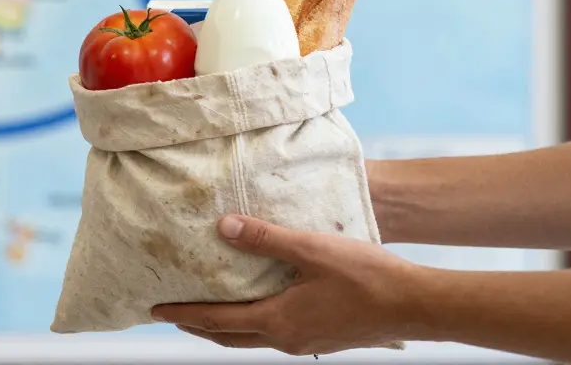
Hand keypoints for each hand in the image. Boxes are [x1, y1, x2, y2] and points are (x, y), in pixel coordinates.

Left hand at [151, 215, 426, 356]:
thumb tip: (223, 227)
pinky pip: (274, 334)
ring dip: (225, 327)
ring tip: (208, 312)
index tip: (154, 310)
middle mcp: (286, 339)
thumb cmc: (366, 276)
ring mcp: (306, 342)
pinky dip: (252, 324)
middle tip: (172, 314)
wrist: (417, 306)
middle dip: (197, 326)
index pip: (215, 321)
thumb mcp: (310, 248)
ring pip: (252, 339)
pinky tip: (259, 308)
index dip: (182, 314)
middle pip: (228, 337)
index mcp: (277, 321)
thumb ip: (265, 238)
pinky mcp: (323, 338)